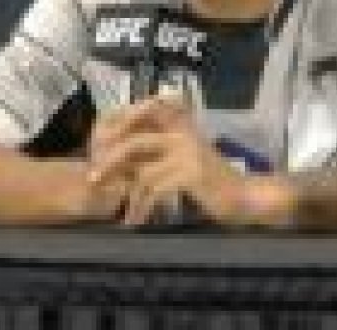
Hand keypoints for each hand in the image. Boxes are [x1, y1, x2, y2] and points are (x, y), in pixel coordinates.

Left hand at [88, 97, 249, 225]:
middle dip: (110, 162)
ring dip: (124, 192)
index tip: (97, 149)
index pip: (139, 115)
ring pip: (143, 169)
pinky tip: (135, 220)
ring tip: (116, 210)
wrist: (244, 197)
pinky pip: (156, 189)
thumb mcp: (180, 160)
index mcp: (178, 123)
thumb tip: (115, 160)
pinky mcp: (191, 173)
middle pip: (134, 142)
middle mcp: (182, 131)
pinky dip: (142, 207)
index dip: (116, 128)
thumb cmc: (210, 181)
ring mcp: (187, 151)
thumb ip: (154, 154)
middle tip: (93, 179)